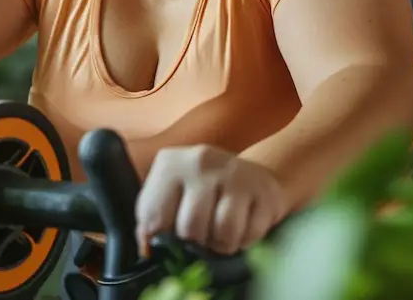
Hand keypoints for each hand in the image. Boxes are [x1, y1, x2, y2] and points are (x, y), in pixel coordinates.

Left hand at [135, 145, 287, 255]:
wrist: (247, 174)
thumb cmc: (199, 192)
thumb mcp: (169, 197)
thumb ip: (152, 221)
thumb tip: (148, 250)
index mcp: (170, 163)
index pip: (155, 217)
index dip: (163, 237)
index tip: (172, 235)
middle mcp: (201, 161)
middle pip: (191, 227)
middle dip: (196, 242)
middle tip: (202, 235)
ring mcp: (236, 172)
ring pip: (224, 232)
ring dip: (222, 244)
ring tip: (221, 233)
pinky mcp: (264, 189)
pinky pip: (251, 234)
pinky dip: (245, 241)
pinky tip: (241, 226)